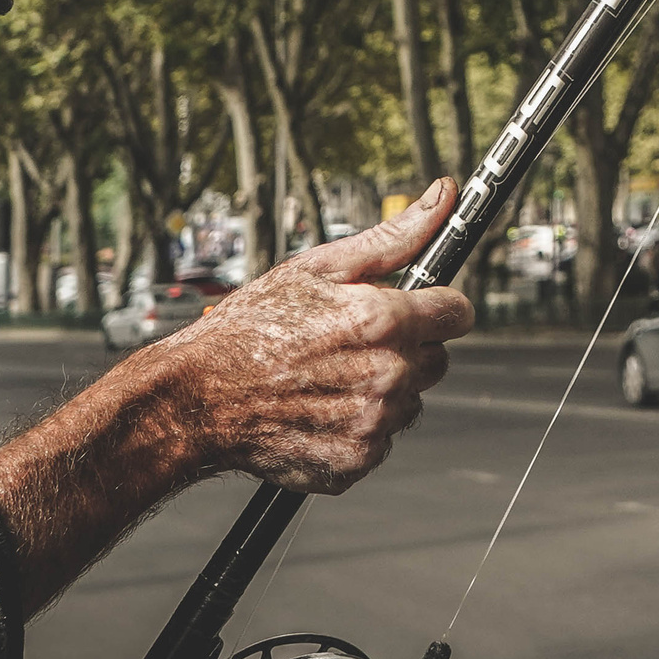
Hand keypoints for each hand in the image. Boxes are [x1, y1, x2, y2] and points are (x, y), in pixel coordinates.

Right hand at [158, 180, 475, 494]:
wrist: (200, 397)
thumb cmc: (252, 326)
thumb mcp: (319, 267)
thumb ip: (394, 237)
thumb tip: (443, 197)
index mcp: (383, 322)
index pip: (458, 313)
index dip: (436, 306)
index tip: (417, 307)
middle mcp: (387, 376)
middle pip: (436, 360)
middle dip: (406, 347)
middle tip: (352, 341)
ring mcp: (372, 424)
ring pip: (408, 401)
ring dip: (382, 389)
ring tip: (328, 375)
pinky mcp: (356, 461)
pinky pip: (380, 438)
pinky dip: (358, 425)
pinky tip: (320, 407)